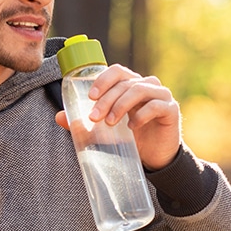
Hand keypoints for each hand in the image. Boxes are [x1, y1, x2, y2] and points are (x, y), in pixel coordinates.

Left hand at [55, 64, 181, 170]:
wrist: (156, 159)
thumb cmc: (131, 140)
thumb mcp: (104, 131)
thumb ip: (84, 123)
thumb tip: (59, 116)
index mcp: (131, 85)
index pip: (117, 71)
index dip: (103, 80)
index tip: (90, 97)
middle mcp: (147, 85)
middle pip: (124, 82)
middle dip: (106, 99)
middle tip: (94, 117)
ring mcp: (161, 96)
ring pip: (139, 89)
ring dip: (121, 105)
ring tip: (110, 123)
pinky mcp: (171, 110)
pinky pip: (156, 105)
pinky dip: (141, 115)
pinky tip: (132, 128)